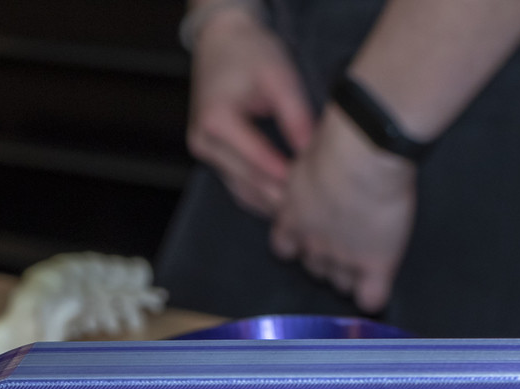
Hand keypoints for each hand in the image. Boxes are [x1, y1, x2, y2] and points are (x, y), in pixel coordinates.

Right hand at [186, 5, 313, 217]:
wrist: (220, 42)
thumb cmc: (250, 52)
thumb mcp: (279, 76)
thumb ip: (295, 115)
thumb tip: (311, 154)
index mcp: (217, 120)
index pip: (257, 159)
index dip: (287, 177)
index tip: (315, 192)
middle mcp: (204, 142)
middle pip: (247, 182)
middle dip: (280, 197)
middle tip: (314, 213)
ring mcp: (204, 152)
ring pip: (241, 191)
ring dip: (270, 203)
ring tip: (303, 215)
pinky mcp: (211, 157)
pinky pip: (237, 185)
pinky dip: (260, 195)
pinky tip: (285, 203)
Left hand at [270, 104, 415, 311]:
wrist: (363, 152)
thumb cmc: (336, 139)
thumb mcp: (309, 155)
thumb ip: (310, 173)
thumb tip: (318, 167)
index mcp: (292, 216)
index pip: (285, 248)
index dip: (299, 244)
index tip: (312, 234)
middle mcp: (312, 243)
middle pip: (315, 267)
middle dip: (328, 259)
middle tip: (348, 239)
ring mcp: (343, 258)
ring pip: (340, 285)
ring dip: (351, 277)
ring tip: (368, 258)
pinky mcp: (376, 263)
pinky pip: (371, 298)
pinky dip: (374, 296)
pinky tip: (380, 284)